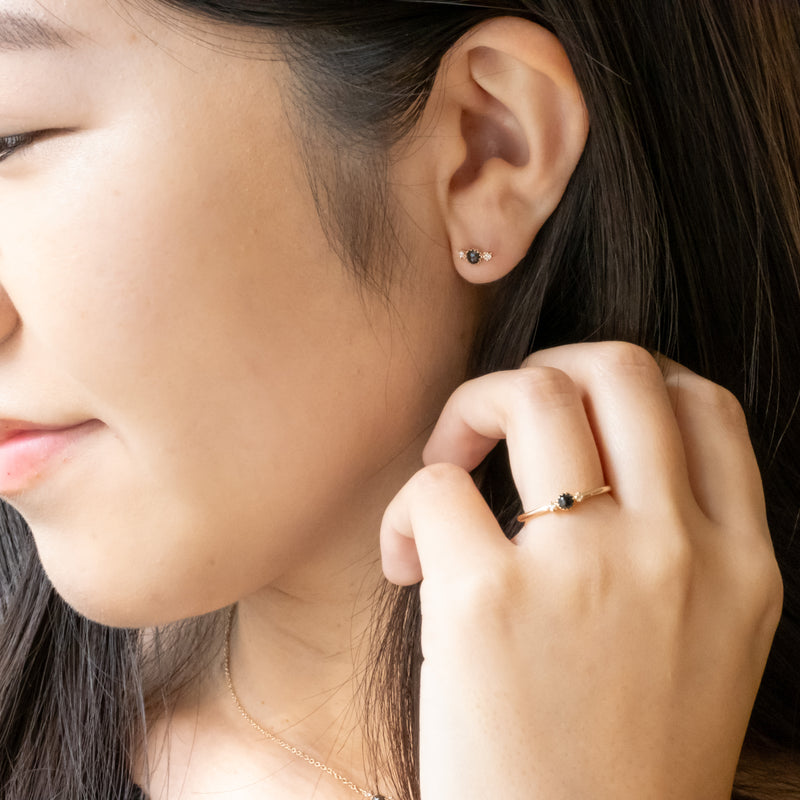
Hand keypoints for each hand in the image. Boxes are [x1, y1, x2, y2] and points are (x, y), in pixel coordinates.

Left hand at [380, 342, 782, 799]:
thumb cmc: (621, 757)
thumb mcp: (701, 643)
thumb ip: (677, 544)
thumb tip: (598, 450)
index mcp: (740, 566)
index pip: (702, 403)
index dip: (631, 380)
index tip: (577, 409)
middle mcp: (676, 553)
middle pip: (620, 368)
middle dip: (547, 368)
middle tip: (500, 419)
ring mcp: (585, 572)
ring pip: (534, 394)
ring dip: (473, 405)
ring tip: (445, 462)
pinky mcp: (488, 600)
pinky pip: (436, 484)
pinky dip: (407, 507)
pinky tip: (407, 563)